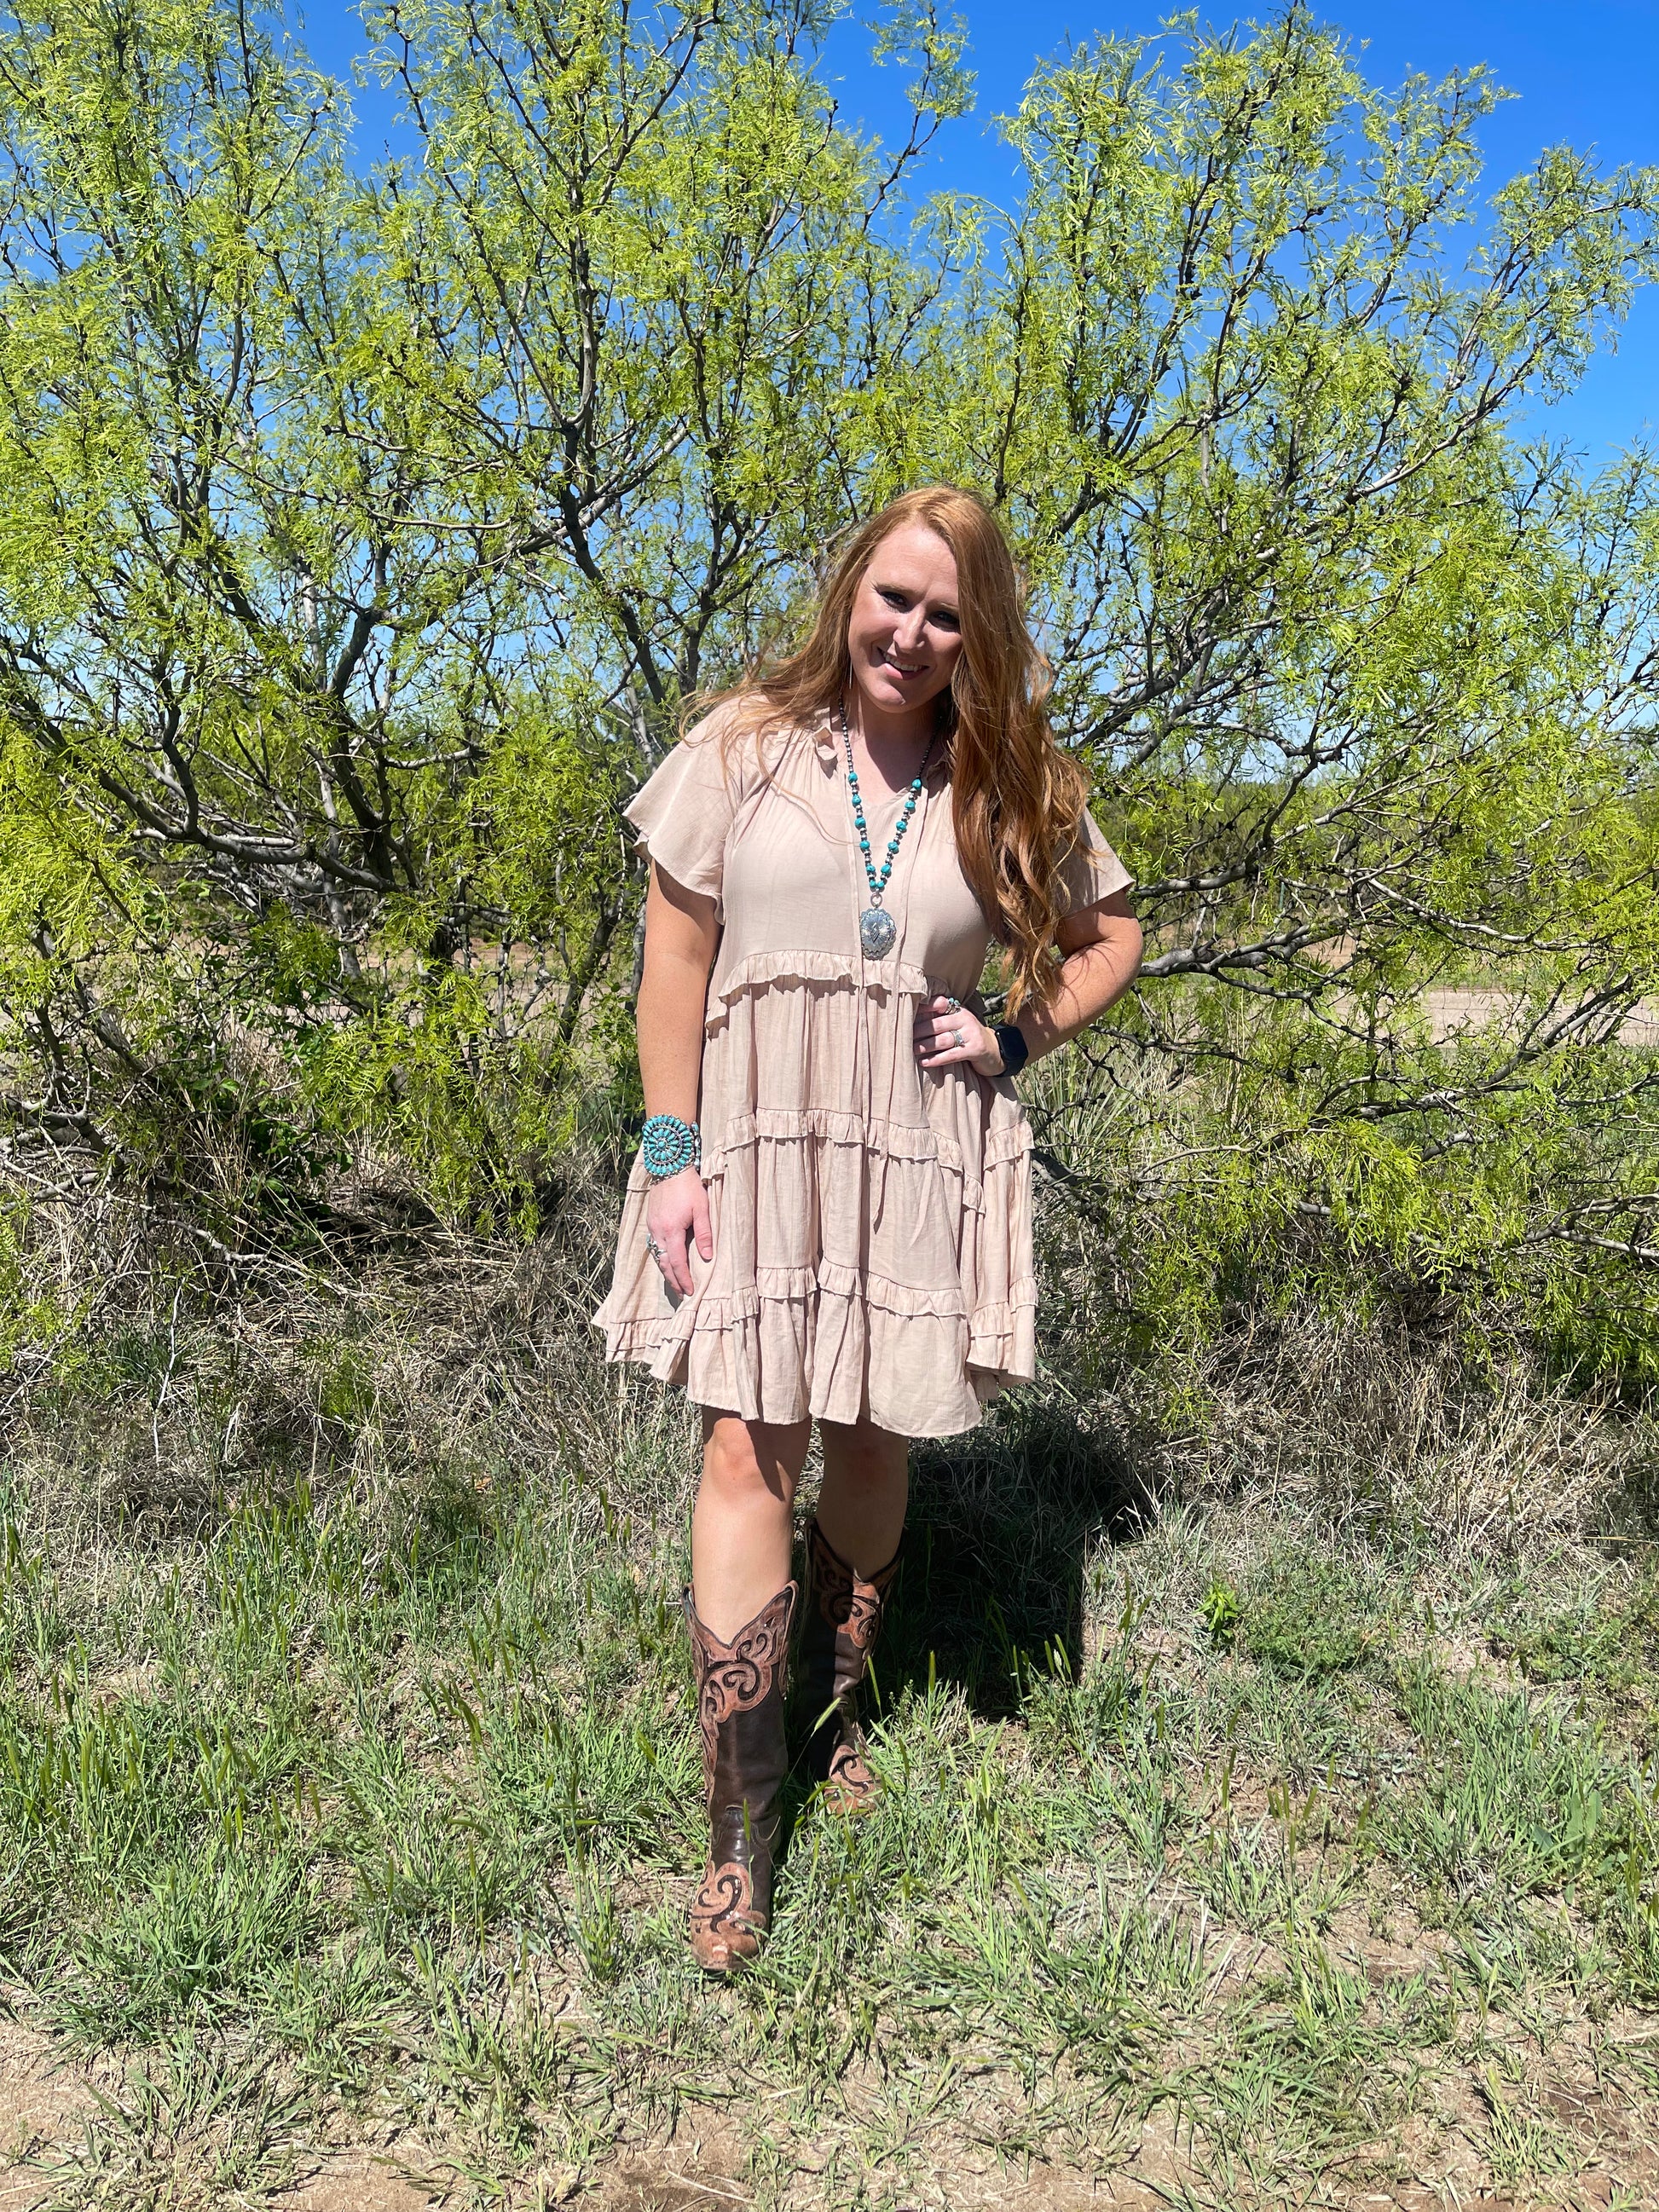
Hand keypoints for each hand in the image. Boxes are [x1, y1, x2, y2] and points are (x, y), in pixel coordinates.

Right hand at [645, 1165, 712, 1296]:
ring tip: (675, 1282)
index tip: (690, 1291)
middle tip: (681, 1293)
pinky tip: (667, 1261)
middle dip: (672, 1280)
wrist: (669, 1167)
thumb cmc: (688, 1186)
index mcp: (671, 1230)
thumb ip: (705, 1233)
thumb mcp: (702, 1208)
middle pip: (663, 1263)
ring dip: (666, 1270)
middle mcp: (658, 1231)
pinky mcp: (651, 1221)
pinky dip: (661, 1257)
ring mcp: (652, 1226)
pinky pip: (654, 1245)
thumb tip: (708, 1256)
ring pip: (657, 1255)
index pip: (677, 1262)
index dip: (683, 1278)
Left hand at [914, 994, 1003, 1076]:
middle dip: (919, 1031)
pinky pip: (952, 1055)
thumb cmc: (968, 1037)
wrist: (994, 1051)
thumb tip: (912, 1021)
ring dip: (925, 1046)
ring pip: (943, 1040)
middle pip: (937, 1024)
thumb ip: (941, 1019)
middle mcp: (965, 1018)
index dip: (922, 1009)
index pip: (939, 1004)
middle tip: (904, 1037)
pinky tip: (925, 1062)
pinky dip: (937, 1059)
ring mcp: (972, 1033)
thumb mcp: (958, 1024)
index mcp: (958, 1010)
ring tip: (911, 1050)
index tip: (906, 1015)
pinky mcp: (975, 1049)